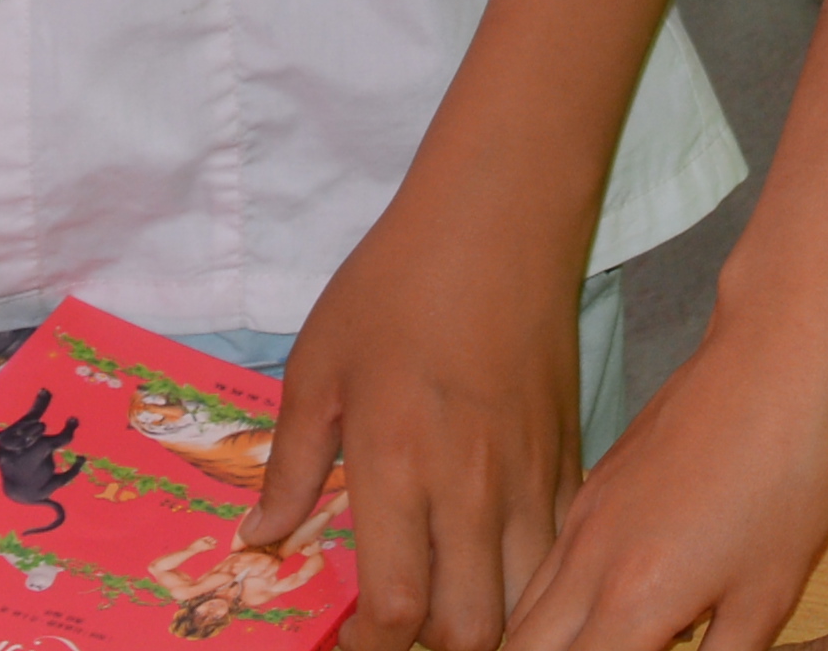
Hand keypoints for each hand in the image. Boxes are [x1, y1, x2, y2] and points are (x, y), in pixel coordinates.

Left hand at [247, 184, 574, 650]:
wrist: (499, 220)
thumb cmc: (396, 285)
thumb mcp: (318, 367)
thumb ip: (293, 463)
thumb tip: (259, 537)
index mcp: (400, 465)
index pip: (396, 608)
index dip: (368, 649)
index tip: (346, 642)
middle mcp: (473, 488)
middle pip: (471, 631)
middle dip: (430, 650)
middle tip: (397, 626)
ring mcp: (531, 477)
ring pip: (527, 602)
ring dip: (487, 622)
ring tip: (448, 602)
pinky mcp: (568, 456)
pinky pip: (560, 550)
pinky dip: (532, 578)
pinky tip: (497, 562)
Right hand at [508, 277, 827, 650]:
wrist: (773, 359)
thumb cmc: (786, 474)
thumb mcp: (765, 596)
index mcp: (631, 601)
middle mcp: (587, 563)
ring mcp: (582, 520)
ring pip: (524, 613)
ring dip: (538, 649)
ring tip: (585, 648)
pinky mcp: (592, 491)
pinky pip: (546, 568)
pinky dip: (550, 610)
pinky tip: (589, 621)